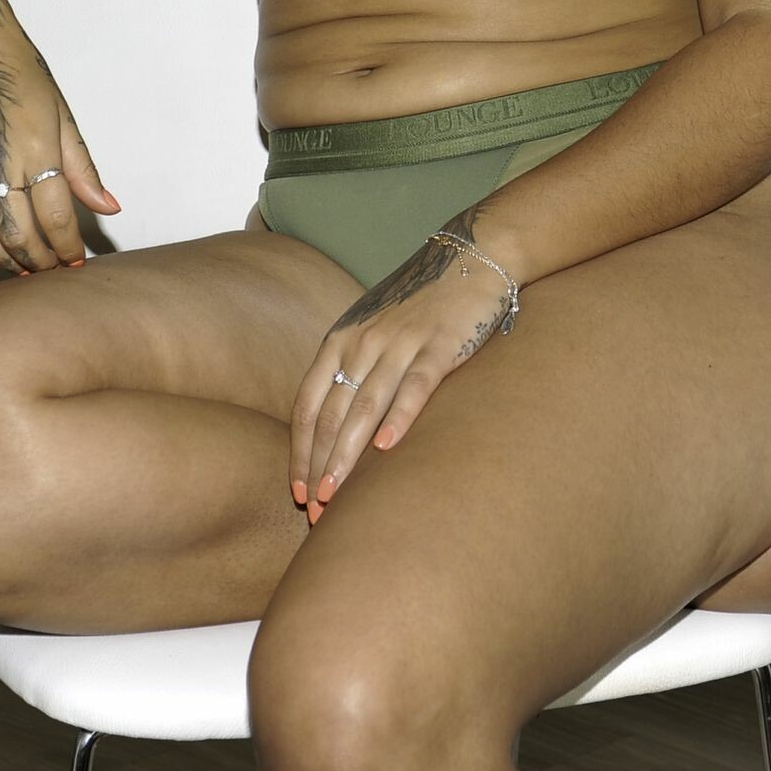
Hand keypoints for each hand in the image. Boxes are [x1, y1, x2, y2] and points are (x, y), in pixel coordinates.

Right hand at [0, 0, 120, 275]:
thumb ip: (82, 166)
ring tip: (24, 270)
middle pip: (18, 231)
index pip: (55, 214)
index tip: (76, 261)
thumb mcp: (62, 113)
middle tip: (53, 272)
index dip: (67, 246)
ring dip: (6, 259)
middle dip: (39, 260)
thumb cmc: (20, 72)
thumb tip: (108, 206)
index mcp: (36, 145)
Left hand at [290, 210, 515, 521]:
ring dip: (347, 456)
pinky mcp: (440, 345)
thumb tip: (336, 429)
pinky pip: (414, 385)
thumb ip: (354, 369)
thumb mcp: (373, 329)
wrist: (472, 257)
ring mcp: (400, 342)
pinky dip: (399, 417)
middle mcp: (363, 342)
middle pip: (331, 413)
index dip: (300, 452)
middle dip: (319, 466)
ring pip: (364, 406)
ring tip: (336, 497)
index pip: (308, 405)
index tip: (298, 493)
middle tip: (316, 513)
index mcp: (341, 340)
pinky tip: (387, 449)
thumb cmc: (420, 304)